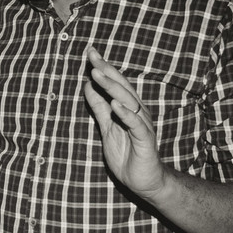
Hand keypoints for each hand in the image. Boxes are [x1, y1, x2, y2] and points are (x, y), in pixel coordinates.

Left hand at [82, 45, 169, 199]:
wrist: (144, 180)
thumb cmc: (127, 153)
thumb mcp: (107, 127)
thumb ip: (99, 107)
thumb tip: (88, 85)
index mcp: (128, 108)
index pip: (115, 83)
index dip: (103, 67)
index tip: (90, 51)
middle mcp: (137, 112)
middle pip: (122, 87)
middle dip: (106, 70)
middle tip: (92, 56)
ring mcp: (142, 126)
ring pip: (128, 102)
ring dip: (112, 88)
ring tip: (97, 74)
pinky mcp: (145, 141)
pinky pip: (136, 125)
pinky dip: (125, 115)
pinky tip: (115, 105)